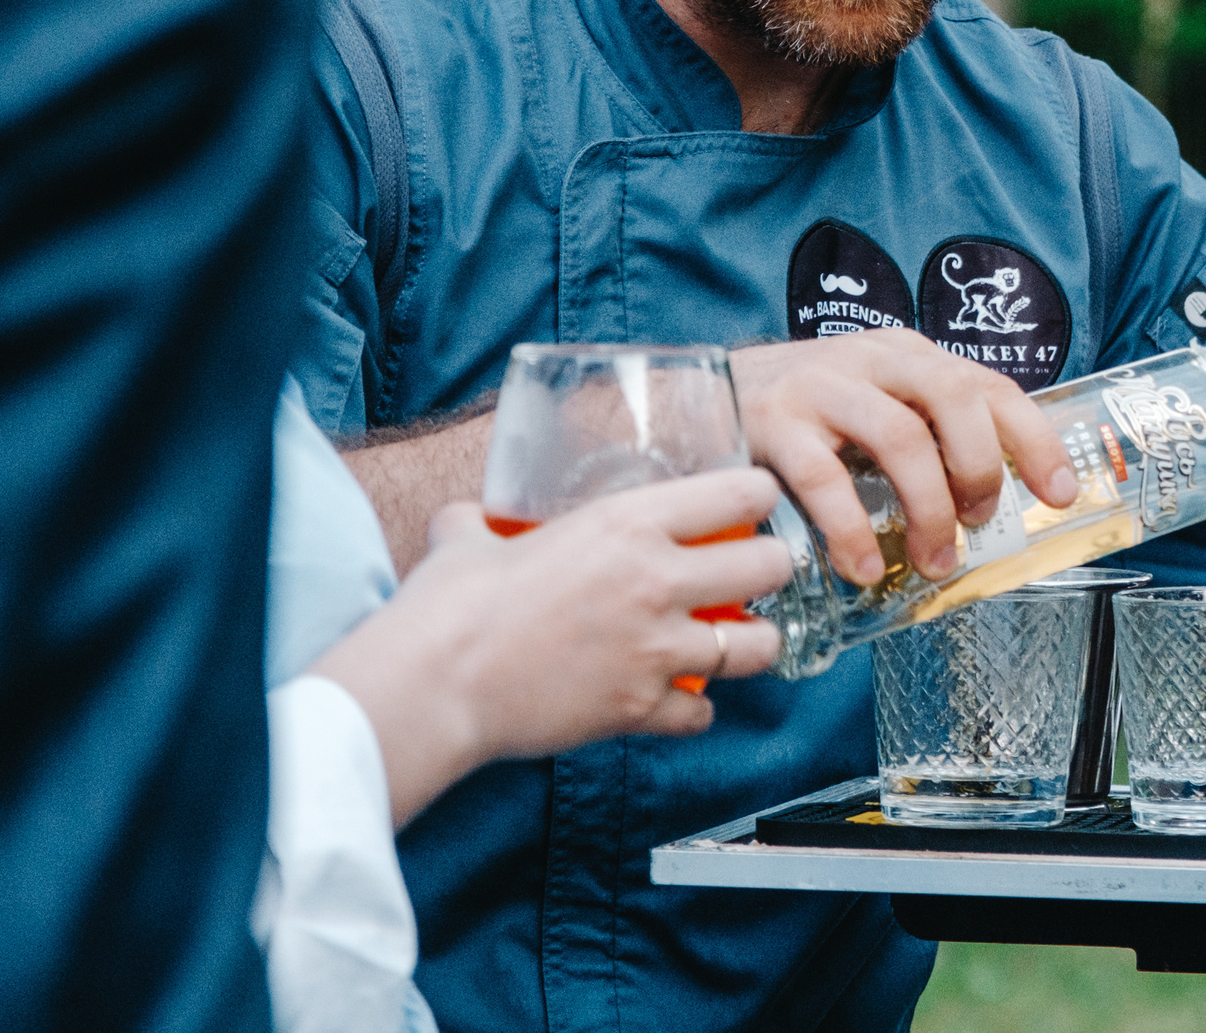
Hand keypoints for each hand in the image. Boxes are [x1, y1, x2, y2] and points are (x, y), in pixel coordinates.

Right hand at [310, 467, 793, 825]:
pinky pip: (701, 714)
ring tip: (737, 640)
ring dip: (753, 643)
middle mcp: (658, 581)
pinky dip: (695, 712)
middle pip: (772, 566)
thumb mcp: (468, 540)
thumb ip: (480, 524)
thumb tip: (465, 518)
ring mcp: (656, 651)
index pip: (740, 491)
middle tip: (759, 571)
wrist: (431, 687)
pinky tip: (680, 702)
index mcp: (628, 523)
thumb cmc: (446, 607)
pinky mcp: (640, 709)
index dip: (760, 493)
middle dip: (775, 567)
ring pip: (758, 646)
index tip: (757, 501)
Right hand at [729, 330, 1074, 587]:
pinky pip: (825, 479)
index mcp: (907, 355)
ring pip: (900, 437)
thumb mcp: (872, 408)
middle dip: (980, 469)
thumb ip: (924, 435)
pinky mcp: (772, 423)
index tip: (1061, 495)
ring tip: (932, 560)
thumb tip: (989, 504)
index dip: (1033, 440)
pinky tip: (863, 569)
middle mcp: (870, 360)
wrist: (694, 401)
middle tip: (977, 524)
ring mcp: (819, 386)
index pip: (988, 384)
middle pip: (953, 398)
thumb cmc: (800, 417)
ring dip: (927, 507)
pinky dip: (852, 530)